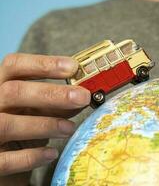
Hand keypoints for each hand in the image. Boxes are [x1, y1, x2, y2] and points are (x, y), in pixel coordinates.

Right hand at [0, 53, 90, 184]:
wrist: (5, 161)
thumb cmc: (24, 129)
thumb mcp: (38, 110)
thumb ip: (57, 103)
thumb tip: (84, 97)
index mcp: (1, 85)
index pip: (14, 65)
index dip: (44, 64)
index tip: (73, 67)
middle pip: (13, 91)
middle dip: (51, 94)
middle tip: (82, 98)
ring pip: (8, 124)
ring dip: (45, 124)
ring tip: (70, 128)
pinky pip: (7, 160)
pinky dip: (32, 156)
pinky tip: (52, 154)